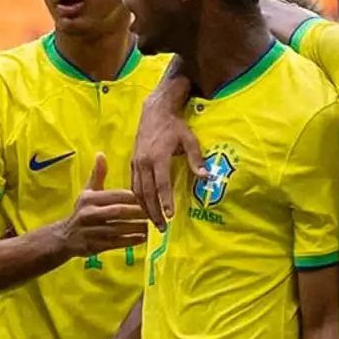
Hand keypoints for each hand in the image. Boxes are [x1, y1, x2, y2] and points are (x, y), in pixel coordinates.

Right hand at [56, 155, 150, 260]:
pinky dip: (131, 241)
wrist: (64, 237)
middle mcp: (88, 214)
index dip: (134, 197)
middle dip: (138, 212)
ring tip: (151, 225)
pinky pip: (116, 243)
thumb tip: (101, 154)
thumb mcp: (87, 192)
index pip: (116, 195)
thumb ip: (97, 175)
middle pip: (119, 212)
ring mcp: (91, 231)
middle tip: (154, 212)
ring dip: (137, 227)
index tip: (149, 197)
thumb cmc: (82, 212)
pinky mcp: (94, 246)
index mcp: (89, 198)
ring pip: (119, 229)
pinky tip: (143, 238)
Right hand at [129, 93, 204, 229]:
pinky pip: (133, 185)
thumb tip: (205, 176)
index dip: (165, 200)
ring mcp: (136, 163)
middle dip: (154, 211)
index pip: (162, 184)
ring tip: (153, 223)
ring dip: (145, 208)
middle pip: (147, 192)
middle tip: (162, 227)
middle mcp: (144, 162)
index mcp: (158, 157)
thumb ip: (196, 158)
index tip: (170, 215)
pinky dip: (138, 199)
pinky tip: (144, 208)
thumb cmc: (174, 126)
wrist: (155, 111)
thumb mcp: (189, 139)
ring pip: (137, 191)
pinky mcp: (132, 163)